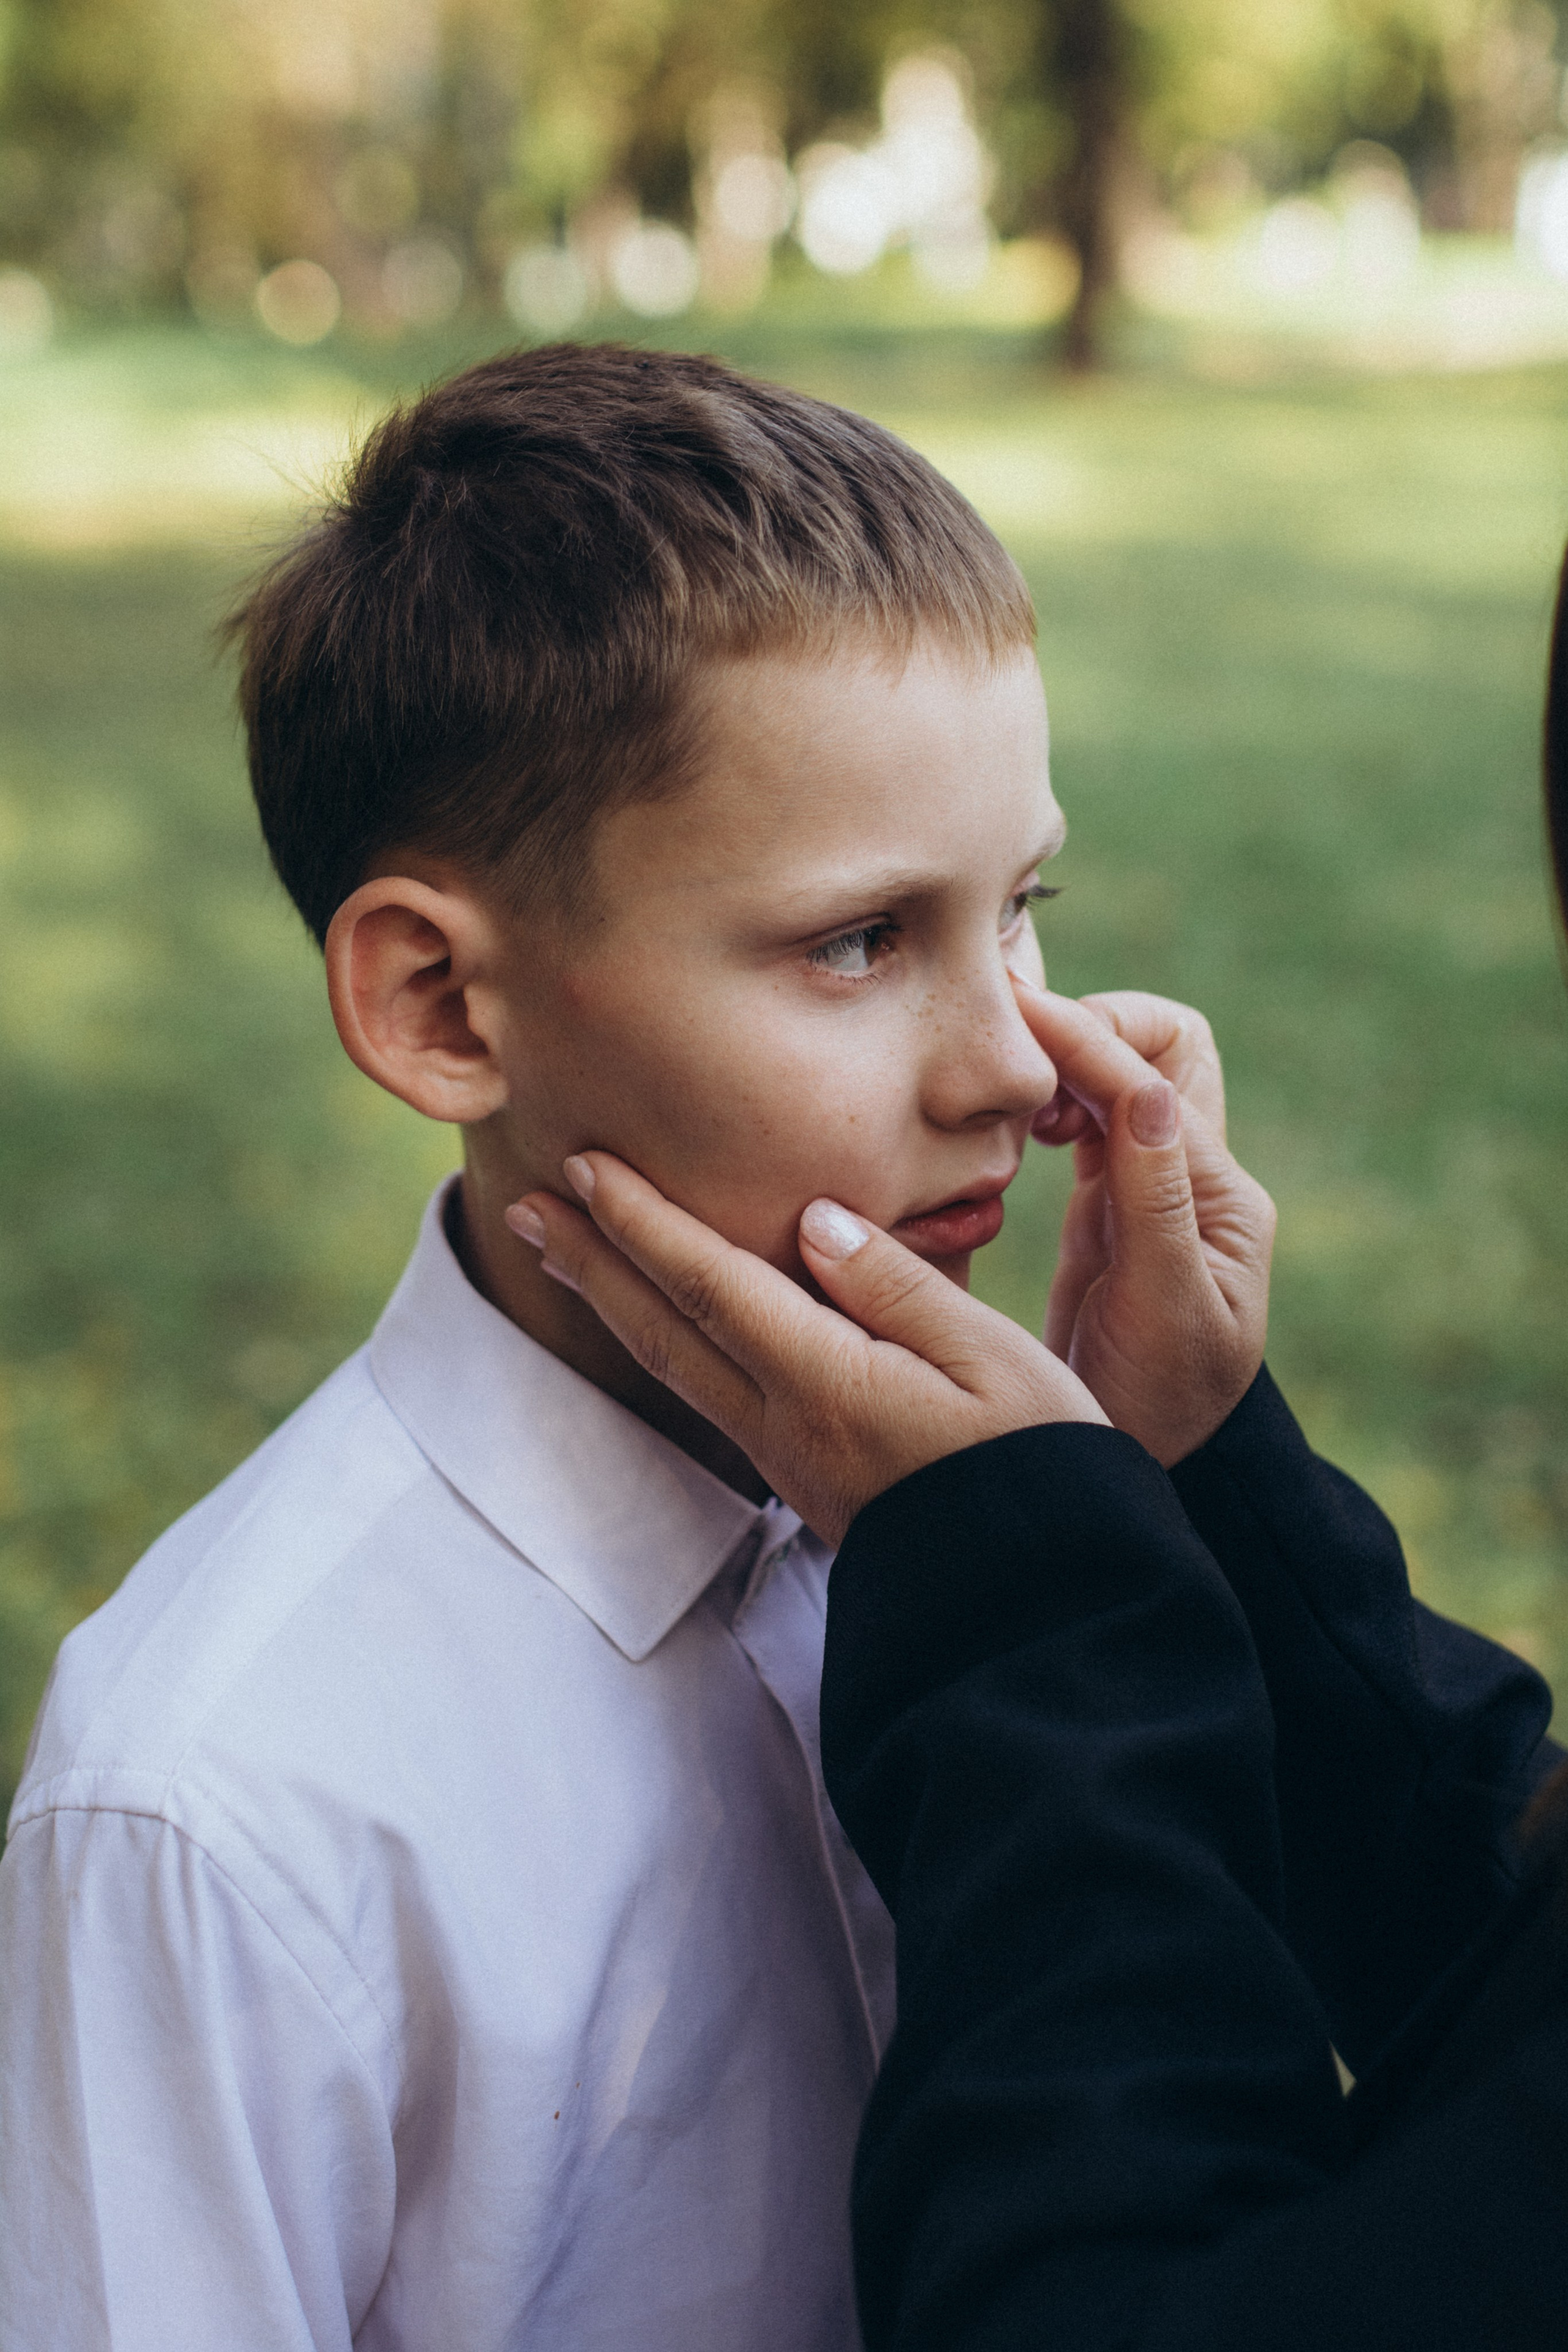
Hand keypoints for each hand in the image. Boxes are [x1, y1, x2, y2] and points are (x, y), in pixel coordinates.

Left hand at [506, 1158, 1109, 1546]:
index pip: (710, 1286)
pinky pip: (708, 1392)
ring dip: (614, 1301)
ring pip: (675, 1366)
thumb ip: (900, 1286)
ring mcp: (788, 1458)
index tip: (585, 1166)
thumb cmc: (1040, 1467)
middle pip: (664, 1329)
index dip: (642, 1223)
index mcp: (827, 1383)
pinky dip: (663, 1341)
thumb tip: (815, 1222)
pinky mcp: (805, 1478)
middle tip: (528, 1202)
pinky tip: (659, 1321)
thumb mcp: (993, 1356)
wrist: (1043, 1604)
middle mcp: (786, 1424)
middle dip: (594, 1259)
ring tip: (566, 1251)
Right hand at [1012, 983, 1275, 1464]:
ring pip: (1116, 1078)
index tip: (1014, 1012)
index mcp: (1218, 1198)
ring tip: (998, 1088)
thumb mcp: (1168, 1315)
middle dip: (1087, 1026)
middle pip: (1157, 1047)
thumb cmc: (1164, 1410)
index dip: (1085, 1036)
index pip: (1153, 1078)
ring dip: (1062, 1062)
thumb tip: (1145, 1092)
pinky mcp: (1106, 1209)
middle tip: (1006, 1045)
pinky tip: (1004, 1130)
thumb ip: (1154, 1205)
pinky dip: (1046, 1103)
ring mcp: (1148, 1191)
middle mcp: (1192, 1179)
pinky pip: (1084, 1122)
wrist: (1154, 1470)